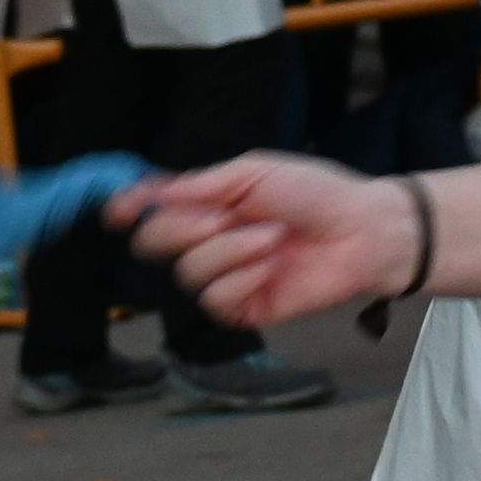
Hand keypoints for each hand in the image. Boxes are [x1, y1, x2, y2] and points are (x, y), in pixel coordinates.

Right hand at [114, 151, 424, 322]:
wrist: (363, 231)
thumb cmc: (317, 194)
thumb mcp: (253, 174)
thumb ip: (199, 185)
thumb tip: (149, 192)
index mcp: (210, 204)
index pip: (154, 210)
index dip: (131, 209)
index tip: (117, 210)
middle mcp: (211, 240)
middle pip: (155, 244)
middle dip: (184, 228)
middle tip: (224, 217)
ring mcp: (227, 275)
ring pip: (188, 273)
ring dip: (230, 252)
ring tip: (273, 239)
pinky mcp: (244, 307)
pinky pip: (216, 299)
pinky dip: (243, 278)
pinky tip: (272, 267)